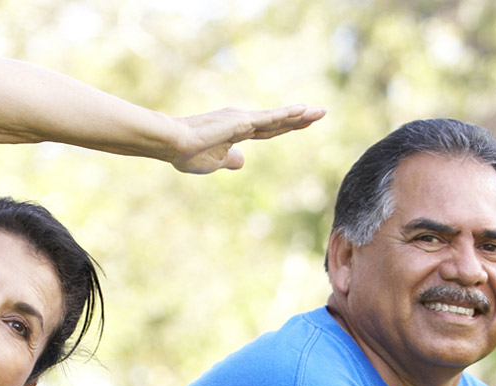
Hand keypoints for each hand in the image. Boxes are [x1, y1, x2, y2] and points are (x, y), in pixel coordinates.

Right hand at [170, 104, 325, 172]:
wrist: (173, 144)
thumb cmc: (187, 154)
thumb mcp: (213, 163)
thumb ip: (230, 161)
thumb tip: (242, 162)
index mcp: (236, 131)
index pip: (268, 130)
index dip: (286, 126)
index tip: (304, 122)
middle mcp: (242, 121)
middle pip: (277, 121)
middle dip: (300, 118)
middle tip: (322, 112)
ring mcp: (242, 120)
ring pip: (276, 118)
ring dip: (299, 115)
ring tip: (320, 111)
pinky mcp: (240, 122)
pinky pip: (267, 118)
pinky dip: (285, 115)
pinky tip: (301, 111)